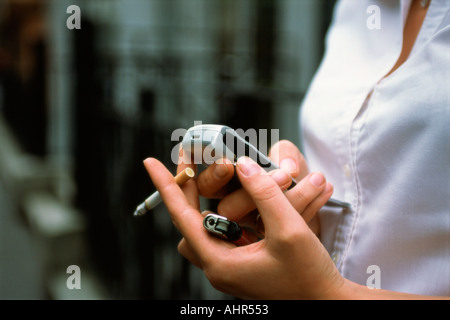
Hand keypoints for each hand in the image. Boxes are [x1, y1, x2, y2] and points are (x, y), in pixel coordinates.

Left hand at [144, 157, 344, 298]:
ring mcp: (228, 267)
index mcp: (220, 262)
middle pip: (188, 222)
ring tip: (212, 180)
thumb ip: (265, 194)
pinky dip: (222, 216)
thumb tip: (244, 166)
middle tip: (191, 164)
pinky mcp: (240, 265)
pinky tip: (239, 203)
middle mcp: (218, 266)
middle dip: (187, 191)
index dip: (166, 186)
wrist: (327, 302)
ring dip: (204, 203)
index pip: (183, 216)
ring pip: (202, 230)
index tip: (151, 163)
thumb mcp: (289, 230)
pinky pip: (220, 236)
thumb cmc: (309, 275)